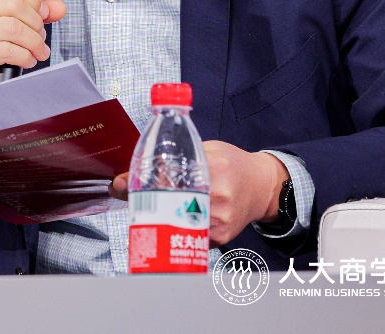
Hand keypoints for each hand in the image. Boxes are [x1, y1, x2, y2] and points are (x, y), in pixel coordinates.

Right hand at [0, 0, 66, 100]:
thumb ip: (29, 10)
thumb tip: (59, 8)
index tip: (45, 14)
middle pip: (13, 5)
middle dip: (35, 23)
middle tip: (41, 37)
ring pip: (13, 29)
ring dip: (33, 42)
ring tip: (39, 51)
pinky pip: (6, 50)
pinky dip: (24, 56)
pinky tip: (28, 61)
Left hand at [109, 141, 288, 246]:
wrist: (262, 186)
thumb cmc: (234, 165)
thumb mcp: (207, 149)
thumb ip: (176, 156)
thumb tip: (133, 171)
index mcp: (213, 166)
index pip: (169, 173)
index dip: (140, 180)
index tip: (121, 184)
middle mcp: (217, 193)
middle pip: (168, 201)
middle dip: (144, 203)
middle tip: (131, 202)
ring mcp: (219, 218)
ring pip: (175, 223)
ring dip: (157, 219)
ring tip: (148, 213)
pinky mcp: (220, 236)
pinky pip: (189, 236)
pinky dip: (176, 230)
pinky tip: (172, 224)